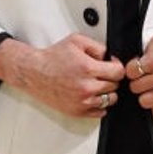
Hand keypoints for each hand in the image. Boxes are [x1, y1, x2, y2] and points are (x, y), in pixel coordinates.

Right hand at [0, 33, 124, 119]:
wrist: (34, 72)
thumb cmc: (52, 58)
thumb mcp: (77, 42)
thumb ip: (98, 47)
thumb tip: (111, 57)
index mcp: (88, 68)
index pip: (118, 72)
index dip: (117, 67)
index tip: (112, 66)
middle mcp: (86, 87)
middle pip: (115, 86)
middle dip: (111, 78)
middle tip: (101, 74)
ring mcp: (82, 101)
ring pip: (110, 100)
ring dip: (106, 92)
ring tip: (96, 84)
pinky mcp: (77, 111)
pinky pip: (100, 112)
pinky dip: (99, 104)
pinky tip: (91, 95)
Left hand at [125, 26, 152, 114]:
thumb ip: (147, 52)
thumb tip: (135, 63)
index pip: (131, 72)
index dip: (131, 71)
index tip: (135, 71)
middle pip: (136, 88)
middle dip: (138, 82)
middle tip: (144, 79)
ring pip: (145, 102)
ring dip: (146, 95)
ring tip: (151, 90)